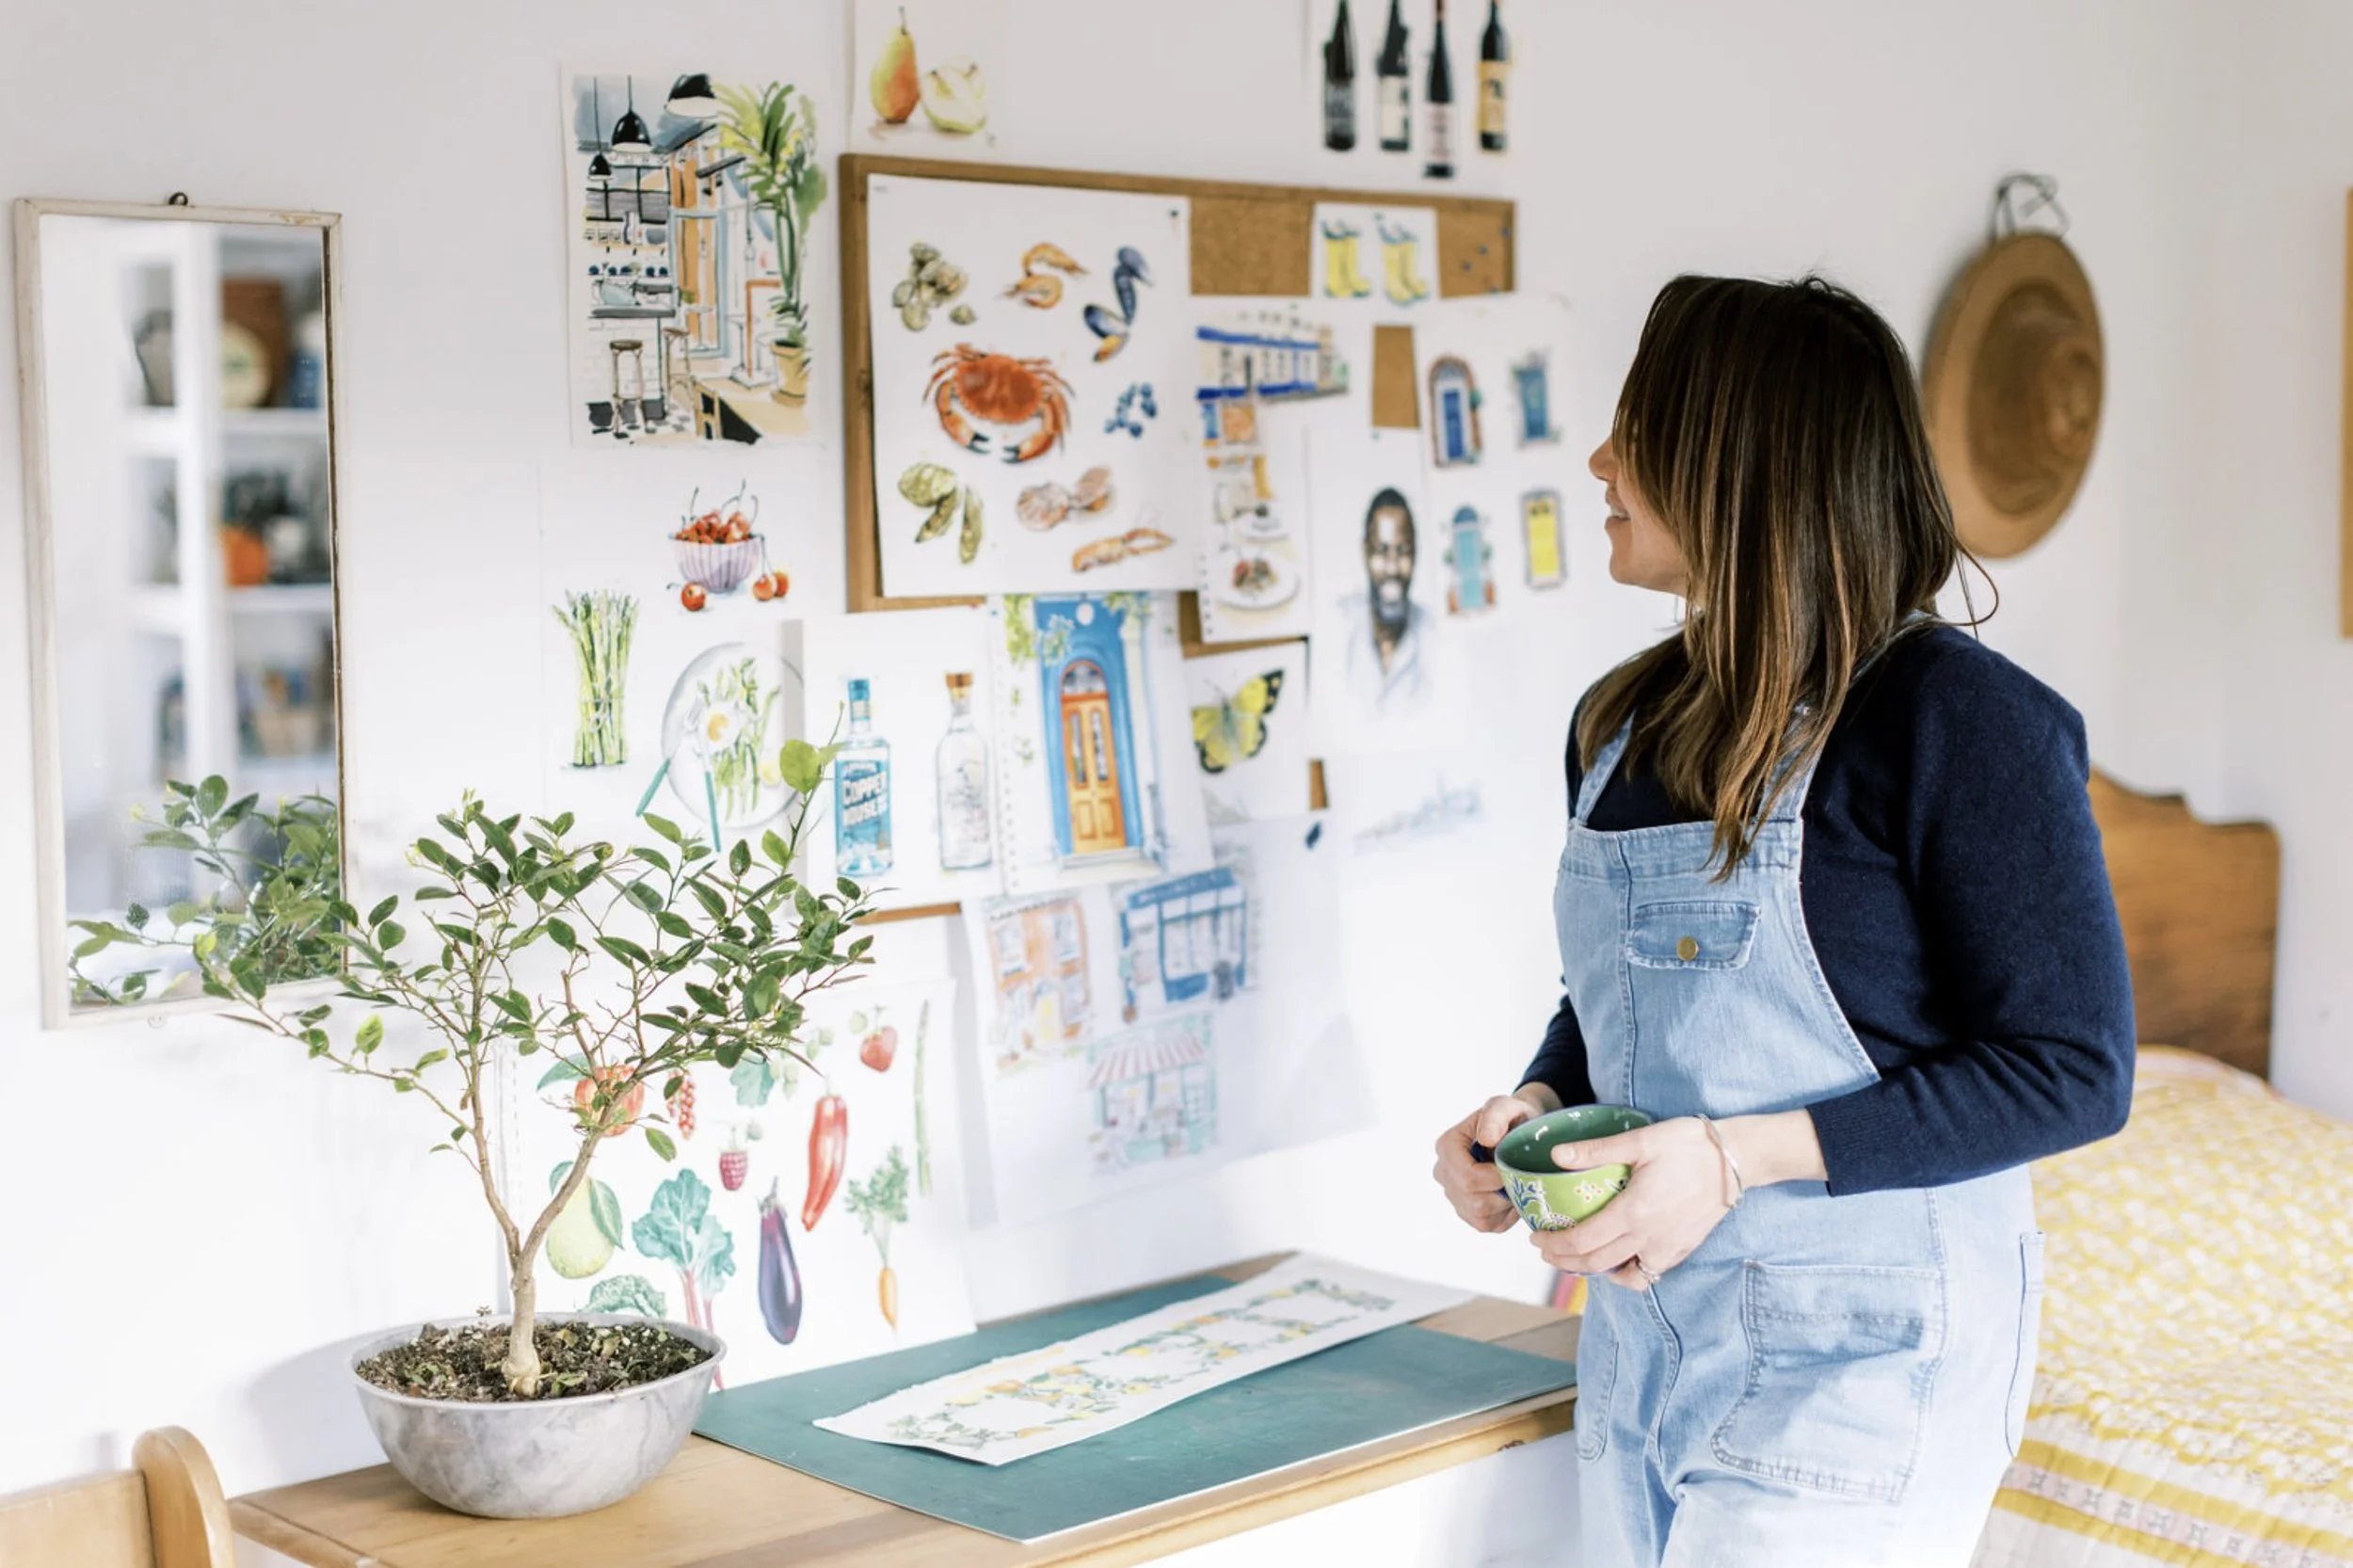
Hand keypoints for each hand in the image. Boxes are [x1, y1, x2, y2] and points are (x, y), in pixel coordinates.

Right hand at [1434, 1085, 1559, 1232]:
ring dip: (1505, 1205)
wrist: (1517, 1132)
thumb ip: (1497, 1115)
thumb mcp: (1507, 1106)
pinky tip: (1511, 1195)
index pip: (1467, 1177)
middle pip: (1473, 1200)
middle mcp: (1443, 1173)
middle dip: (1502, 1193)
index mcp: (1447, 1146)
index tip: (1514, 1168)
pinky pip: (1486, 1224)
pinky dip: (1505, 1215)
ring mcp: (1453, 1195)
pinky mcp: (1467, 1212)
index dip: (1496, 1179)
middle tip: (1520, 1177)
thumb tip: (1487, 1139)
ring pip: (1479, 1216)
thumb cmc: (1511, 1118)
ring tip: (1516, 1184)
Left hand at [1530, 1117, 1735, 1288]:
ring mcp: (1668, 1248)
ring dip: (1592, 1270)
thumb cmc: (1689, 1145)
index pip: (1583, 1241)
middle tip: (1545, 1250)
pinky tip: (1617, 1259)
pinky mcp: (1682, 1249)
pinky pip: (1648, 1274)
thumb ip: (1596, 1150)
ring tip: (1576, 1256)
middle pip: (1596, 1263)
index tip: (1536, 1238)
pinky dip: (1627, 1274)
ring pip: (1622, 1275)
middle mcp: (1650, 1237)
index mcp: (1635, 1212)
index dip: (1555, 1244)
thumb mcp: (1640, 1140)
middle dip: (1564, 1260)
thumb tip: (1556, 1155)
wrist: (1737, 1159)